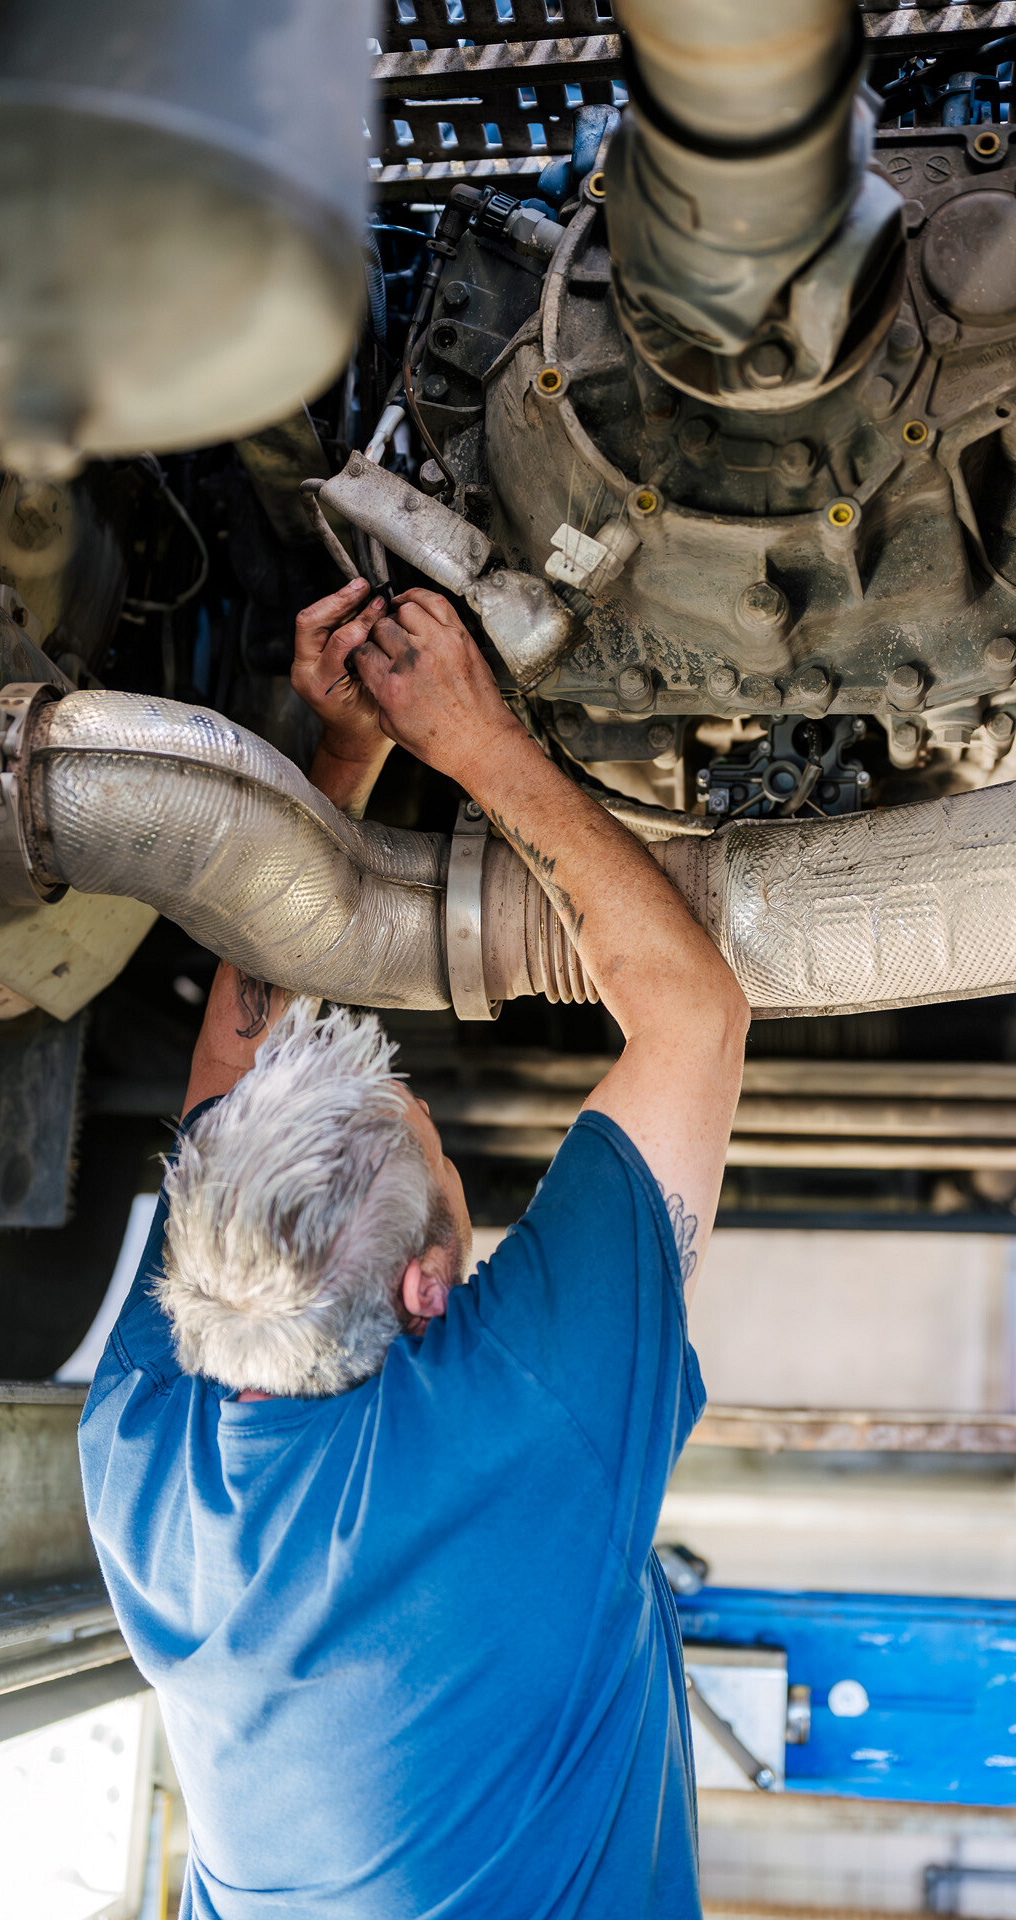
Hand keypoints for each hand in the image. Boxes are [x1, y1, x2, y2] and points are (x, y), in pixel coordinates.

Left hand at [291, 579, 390, 766]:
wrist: (352, 739)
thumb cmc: (367, 724)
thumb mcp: (378, 694)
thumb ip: (374, 661)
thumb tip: (381, 623)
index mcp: (321, 685)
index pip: (338, 642)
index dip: (362, 621)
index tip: (380, 609)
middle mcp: (305, 672)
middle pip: (309, 623)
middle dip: (337, 600)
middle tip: (362, 587)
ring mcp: (303, 663)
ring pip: (309, 620)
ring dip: (335, 601)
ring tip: (360, 589)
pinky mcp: (308, 656)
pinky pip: (316, 626)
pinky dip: (335, 610)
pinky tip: (354, 602)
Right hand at [333, 588, 523, 784]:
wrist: (480, 742)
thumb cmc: (441, 741)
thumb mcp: (391, 726)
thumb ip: (377, 693)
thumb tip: (371, 670)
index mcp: (392, 686)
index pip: (362, 650)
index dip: (362, 652)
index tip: (368, 655)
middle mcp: (414, 661)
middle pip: (381, 627)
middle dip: (379, 635)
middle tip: (387, 644)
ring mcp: (439, 645)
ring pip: (405, 609)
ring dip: (399, 618)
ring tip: (401, 626)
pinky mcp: (460, 637)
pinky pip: (435, 601)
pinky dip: (419, 597)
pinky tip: (412, 604)